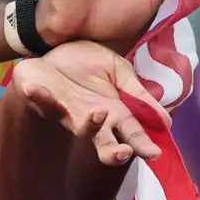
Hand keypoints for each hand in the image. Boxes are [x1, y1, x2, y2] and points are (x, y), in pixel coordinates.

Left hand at [11, 39, 170, 165]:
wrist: (56, 46)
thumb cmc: (88, 63)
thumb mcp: (119, 71)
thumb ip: (139, 94)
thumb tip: (165, 120)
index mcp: (114, 112)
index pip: (132, 134)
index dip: (143, 145)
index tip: (154, 154)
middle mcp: (93, 119)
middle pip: (104, 144)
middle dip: (113, 152)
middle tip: (123, 153)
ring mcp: (69, 113)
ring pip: (79, 128)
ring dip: (89, 124)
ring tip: (99, 113)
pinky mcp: (45, 102)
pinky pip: (42, 102)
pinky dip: (39, 97)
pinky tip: (34, 88)